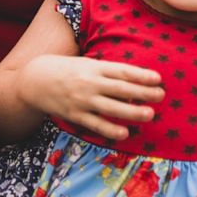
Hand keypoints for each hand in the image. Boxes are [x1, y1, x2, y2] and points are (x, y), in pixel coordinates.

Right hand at [23, 55, 163, 138]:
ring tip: (149, 114)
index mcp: (95, 67)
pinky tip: (124, 133)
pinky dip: (110, 129)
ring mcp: (83, 100)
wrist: (35, 80)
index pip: (122, 71)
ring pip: (111, 107)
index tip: (158, 78)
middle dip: (143, 93)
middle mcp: (90, 83)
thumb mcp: (87, 63)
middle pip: (121, 88)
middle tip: (161, 95)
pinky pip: (96, 124)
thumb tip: (134, 78)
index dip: (141, 74)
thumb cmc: (67, 70)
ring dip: (132, 111)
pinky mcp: (75, 115)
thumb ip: (108, 71)